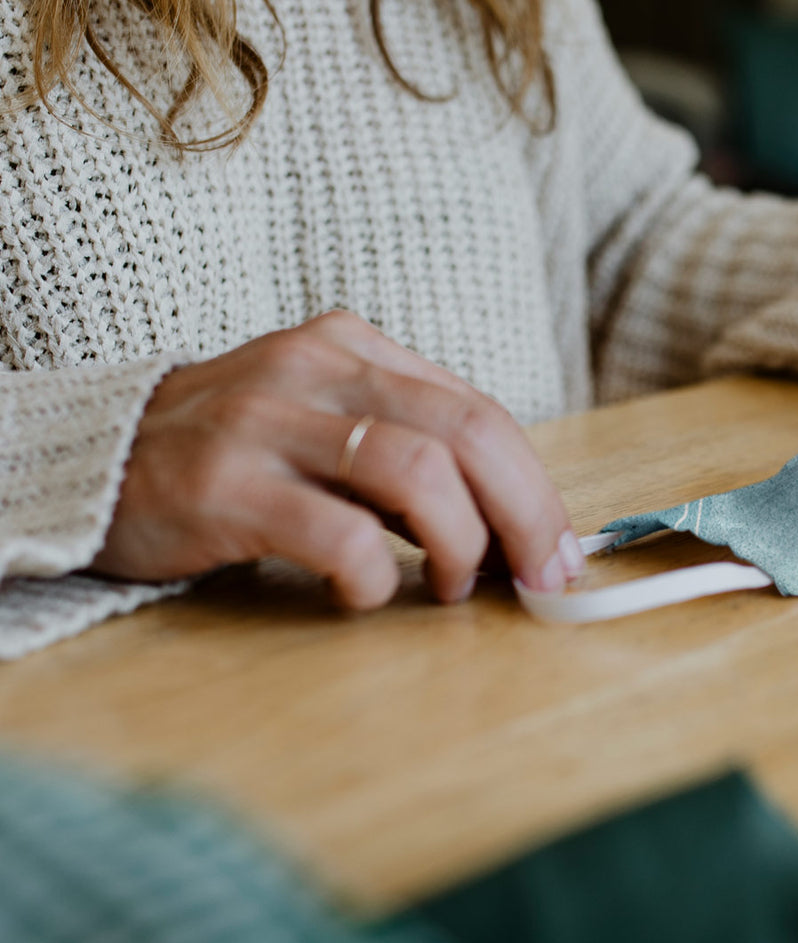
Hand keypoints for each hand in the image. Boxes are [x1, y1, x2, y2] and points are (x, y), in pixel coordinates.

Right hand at [93, 311, 582, 608]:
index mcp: (352, 349)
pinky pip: (335, 531)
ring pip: (415, 471)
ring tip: (454, 587)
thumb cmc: (236, 456)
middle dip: (525, 514)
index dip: (536, 487)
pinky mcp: (224, 485)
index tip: (559, 549)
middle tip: (540, 578)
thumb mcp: (326, 426)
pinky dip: (373, 574)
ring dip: (460, 543)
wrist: (94, 461)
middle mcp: (315, 371)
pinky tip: (366, 593)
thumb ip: (408, 454)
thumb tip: (512, 525)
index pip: (479, 411)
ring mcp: (266, 423)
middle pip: (466, 432)